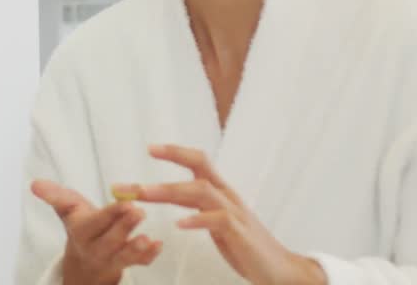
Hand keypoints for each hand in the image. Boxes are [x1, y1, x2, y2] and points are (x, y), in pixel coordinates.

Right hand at [31, 179, 161, 284]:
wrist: (83, 264)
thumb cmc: (81, 227)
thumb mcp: (69, 211)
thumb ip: (56, 196)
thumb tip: (34, 183)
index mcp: (82, 232)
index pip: (96, 222)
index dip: (110, 214)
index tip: (126, 202)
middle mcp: (95, 248)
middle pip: (110, 240)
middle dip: (124, 227)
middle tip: (139, 211)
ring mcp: (111, 260)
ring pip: (123, 257)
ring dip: (135, 248)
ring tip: (148, 238)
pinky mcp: (125, 266)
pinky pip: (138, 264)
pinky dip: (149, 256)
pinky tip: (159, 245)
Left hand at [118, 145, 325, 284]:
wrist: (279, 268)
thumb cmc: (246, 245)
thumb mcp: (217, 221)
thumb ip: (198, 206)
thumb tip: (174, 196)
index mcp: (221, 192)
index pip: (199, 161)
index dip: (175, 152)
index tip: (150, 148)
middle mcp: (227, 196)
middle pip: (198, 168)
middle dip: (165, 167)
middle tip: (137, 174)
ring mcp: (234, 213)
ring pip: (201, 190)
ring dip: (170, 190)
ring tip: (146, 193)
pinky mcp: (239, 233)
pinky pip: (218, 220)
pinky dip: (198, 220)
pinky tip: (180, 224)